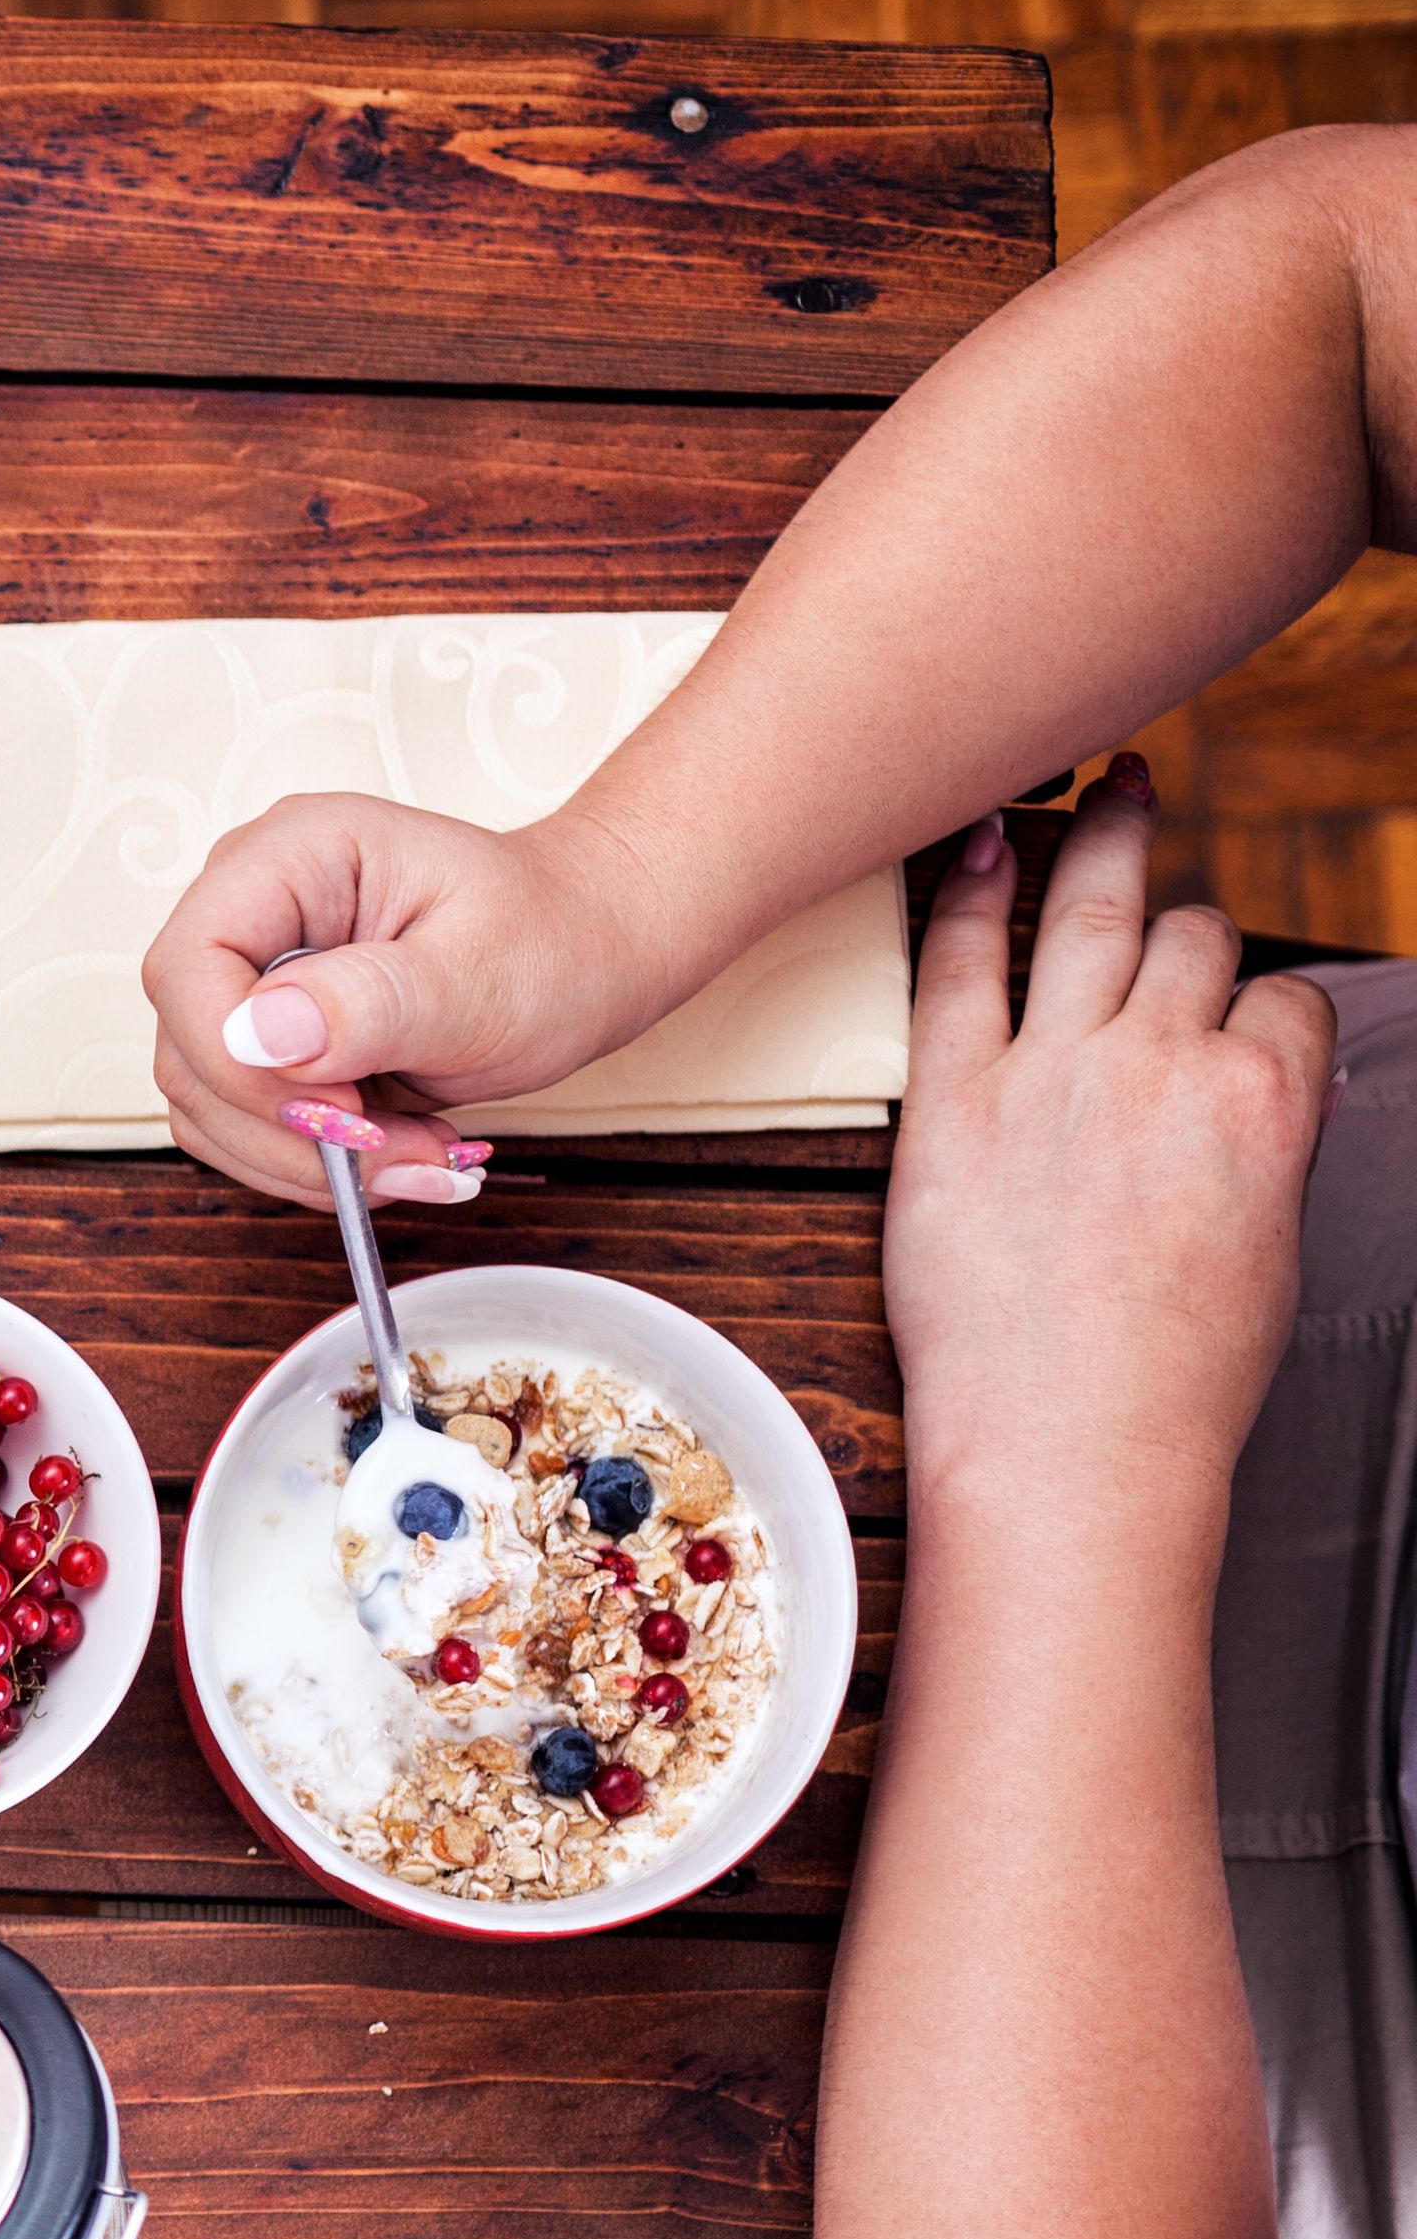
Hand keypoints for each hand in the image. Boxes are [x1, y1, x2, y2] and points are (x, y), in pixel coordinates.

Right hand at [139, 791, 681, 1209]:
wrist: (592, 951)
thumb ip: (370, 1003)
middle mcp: (252, 913)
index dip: (237, 1057)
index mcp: (290, 858)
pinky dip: (311, 1165)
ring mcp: (253, 982)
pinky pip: (241, 1129)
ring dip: (306, 1158)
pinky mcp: (267, 1045)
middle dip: (288, 1127)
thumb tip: (254, 1035)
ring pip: (207, 1105)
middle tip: (400, 1150)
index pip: (189, 966)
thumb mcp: (481, 974)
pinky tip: (393, 1152)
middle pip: (189, 1047)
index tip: (338, 1105)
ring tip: (418, 1154)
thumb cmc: (554, 938)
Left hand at [885, 761, 1332, 1503]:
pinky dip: (967, 887)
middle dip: (1181, 921)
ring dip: (1105, 839)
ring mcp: (1055, 1073)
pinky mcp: (954, 1101)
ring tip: (1102, 790)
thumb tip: (1264, 1098)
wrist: (1069, 1447)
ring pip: (1097, 915)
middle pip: (1191, 940)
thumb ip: (1261, 1147)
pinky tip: (978, 836)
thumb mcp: (1266, 1246)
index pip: (1285, 996)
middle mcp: (1166, 1063)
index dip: (1260, 1009)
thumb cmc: (1169, 1379)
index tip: (1233, 1020)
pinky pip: (958, 964)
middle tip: (1161, 851)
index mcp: (1266, 1100)